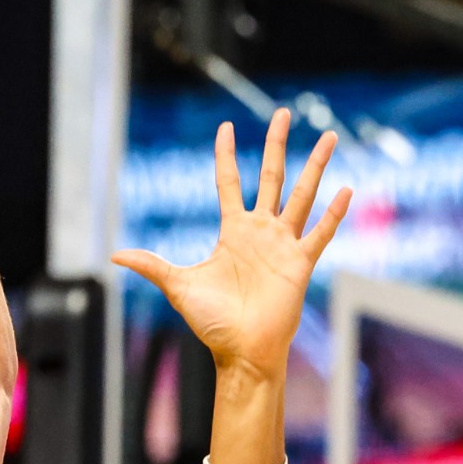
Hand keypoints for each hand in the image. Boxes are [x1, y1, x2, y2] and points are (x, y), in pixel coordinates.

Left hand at [113, 110, 351, 377]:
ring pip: (302, 195)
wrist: (241, 351)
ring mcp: (283, 245)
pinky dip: (334, 213)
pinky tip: (347, 189)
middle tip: (283, 112)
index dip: (226, 155)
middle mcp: (260, 232)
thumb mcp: (177, 286)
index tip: (226, 127)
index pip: (229, 182)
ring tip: (329, 136)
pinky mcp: (301, 263)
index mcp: (232, 232)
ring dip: (316, 166)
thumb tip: (115, 256)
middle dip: (276, 145)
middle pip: (271, 177)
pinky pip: (320, 233)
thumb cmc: (212, 323)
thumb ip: (151, 266)